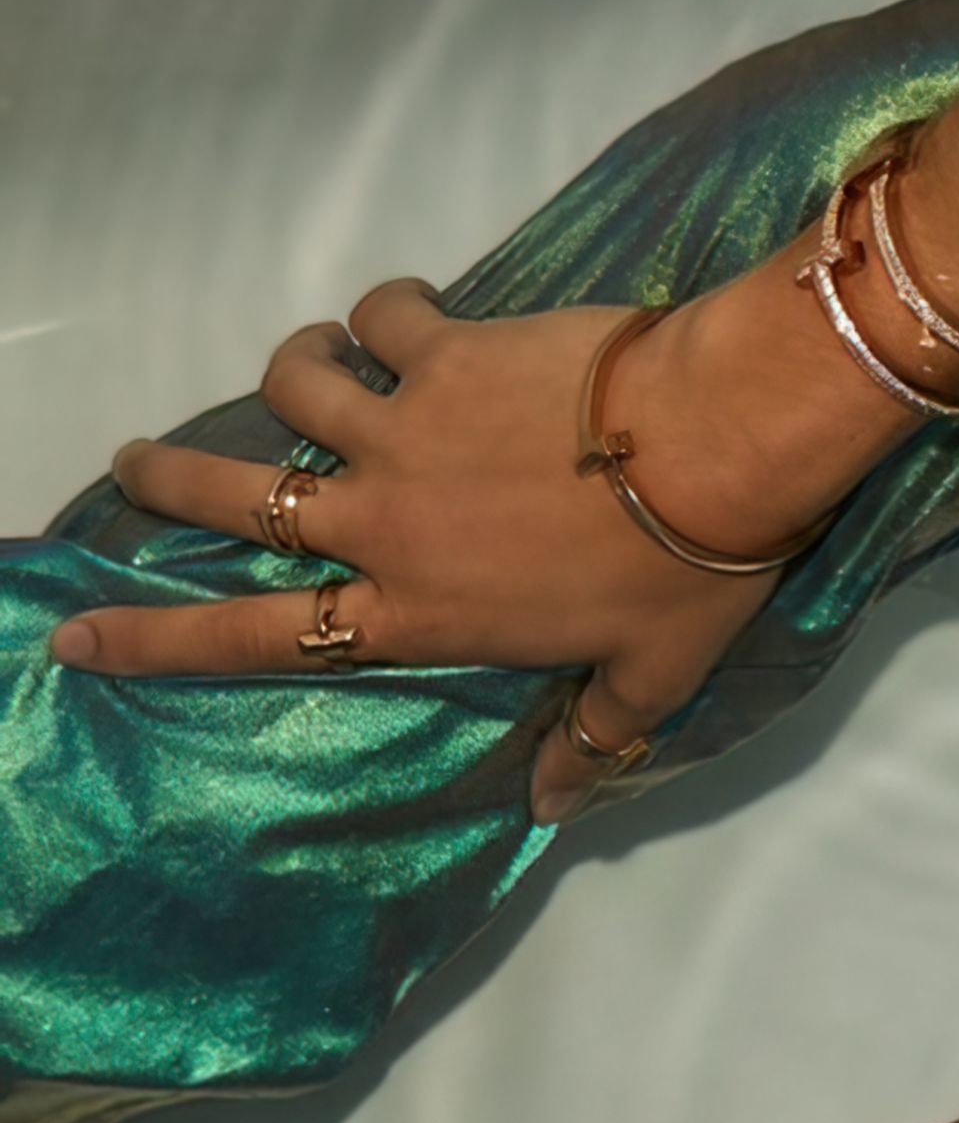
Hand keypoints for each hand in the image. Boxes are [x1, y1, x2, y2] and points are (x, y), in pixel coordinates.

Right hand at [47, 187, 958, 824]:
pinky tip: (411, 318)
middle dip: (171, 481)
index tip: (78, 635)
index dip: (158, 642)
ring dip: (287, 375)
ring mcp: (406, 424)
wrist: (716, 445)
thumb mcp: (645, 680)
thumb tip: (560, 810)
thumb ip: (592, 742)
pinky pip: (382, 313)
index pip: (260, 637)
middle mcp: (385, 519)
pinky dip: (384, 313)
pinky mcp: (445, 346)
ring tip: (302, 369)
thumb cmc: (683, 574)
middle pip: (238, 499)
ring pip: (292, 388)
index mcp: (415, 612)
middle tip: (138, 465)